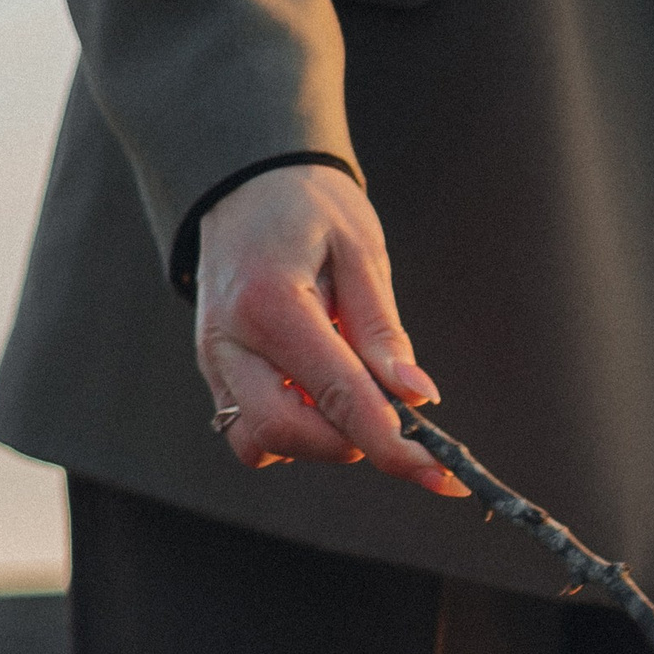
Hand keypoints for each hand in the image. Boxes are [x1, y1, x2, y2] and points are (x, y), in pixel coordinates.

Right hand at [195, 163, 462, 495]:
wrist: (244, 181)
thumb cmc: (306, 207)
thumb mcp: (359, 251)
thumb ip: (383, 331)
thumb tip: (417, 397)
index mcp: (269, 302)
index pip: (338, 397)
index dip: (393, 444)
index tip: (439, 473)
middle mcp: (229, 340)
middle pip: (287, 435)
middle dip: (348, 441)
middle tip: (387, 414)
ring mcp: (213, 362)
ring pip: (262, 444)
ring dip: (316, 437)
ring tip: (344, 386)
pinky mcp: (214, 374)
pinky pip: (250, 431)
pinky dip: (291, 429)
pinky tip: (314, 388)